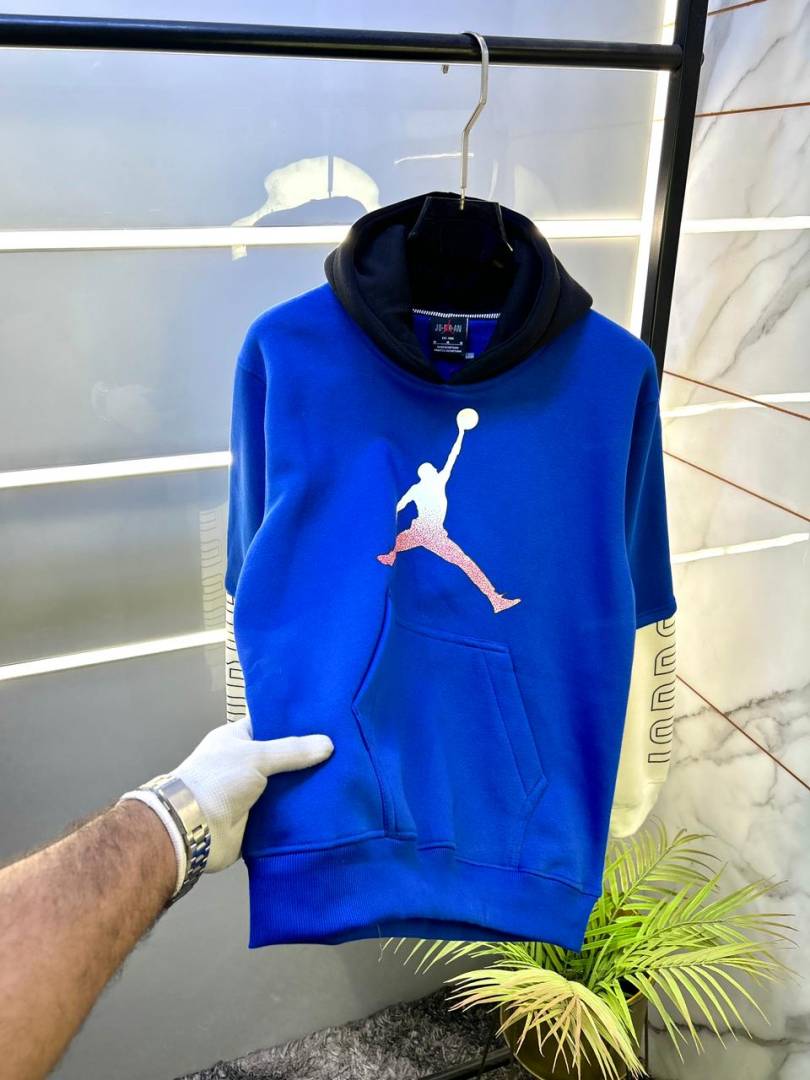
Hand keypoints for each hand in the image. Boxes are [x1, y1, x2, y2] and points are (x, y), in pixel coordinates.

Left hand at [171, 717, 333, 872]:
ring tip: (344, 776)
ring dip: (307, 786)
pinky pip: (286, 812)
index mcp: (238, 739)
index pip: (271, 725)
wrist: (192, 830)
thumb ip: (292, 751)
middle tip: (344, 751)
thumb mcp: (255, 756)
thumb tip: (328, 744)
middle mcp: (245, 764)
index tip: (326, 721)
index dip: (296, 723)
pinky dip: (302, 810)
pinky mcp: (259, 820)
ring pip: (288, 785)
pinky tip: (329, 804)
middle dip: (308, 757)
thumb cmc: (216, 781)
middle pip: (284, 757)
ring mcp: (252, 793)